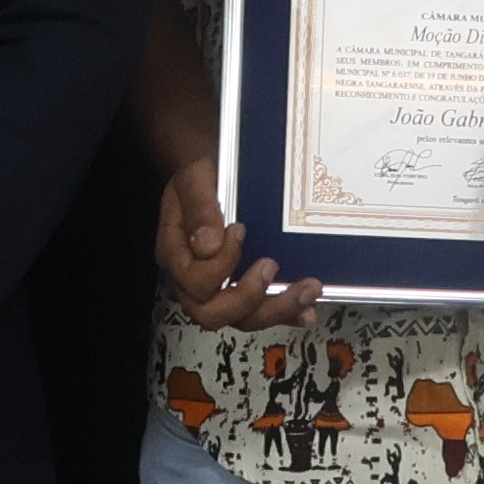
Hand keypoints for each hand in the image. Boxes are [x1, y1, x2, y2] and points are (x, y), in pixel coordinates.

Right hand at [154, 160, 322, 329]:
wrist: (215, 165)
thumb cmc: (202, 172)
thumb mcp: (197, 178)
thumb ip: (200, 208)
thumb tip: (209, 244)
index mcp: (177, 254)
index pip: (194, 282)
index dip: (220, 266)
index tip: (239, 231)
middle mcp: (194, 279)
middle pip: (214, 314)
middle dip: (250, 298)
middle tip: (271, 266)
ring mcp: (221, 287)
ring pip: (242, 318)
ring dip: (277, 309)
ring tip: (306, 291)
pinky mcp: (245, 287)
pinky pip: (263, 310)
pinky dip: (287, 314)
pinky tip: (307, 310)